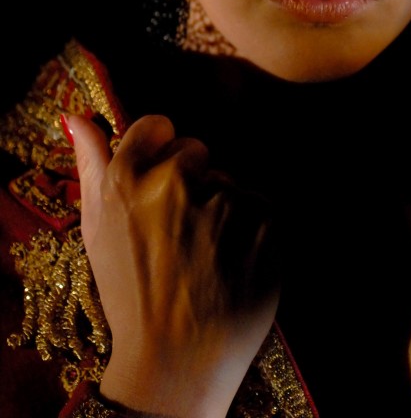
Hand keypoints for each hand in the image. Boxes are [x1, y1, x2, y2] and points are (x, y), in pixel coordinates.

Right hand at [69, 114, 279, 417]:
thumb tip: (78, 118)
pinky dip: (250, 229)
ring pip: (227, 182)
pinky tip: (232, 262)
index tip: (161, 175)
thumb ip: (90, 166)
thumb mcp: (96, 231)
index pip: (156, 126)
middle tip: (181, 230)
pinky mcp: (263, 219)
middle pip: (195, 151)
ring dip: (222, 208)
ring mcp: (223, 200)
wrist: (176, 363)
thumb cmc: (128, 296)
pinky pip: (258, 206)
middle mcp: (175, 182)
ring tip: (206, 256)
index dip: (160, 150)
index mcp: (128, 181)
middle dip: (192, 179)